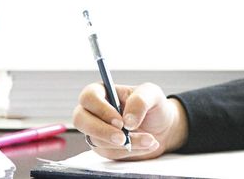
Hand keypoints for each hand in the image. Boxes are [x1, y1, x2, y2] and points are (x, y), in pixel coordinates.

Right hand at [73, 82, 187, 160]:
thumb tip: (127, 121)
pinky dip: (129, 151)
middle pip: (80, 120)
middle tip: (123, 138)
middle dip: (102, 131)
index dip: (101, 109)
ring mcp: (95, 131)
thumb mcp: (152, 94)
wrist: (163, 127)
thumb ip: (140, 101)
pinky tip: (147, 145)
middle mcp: (94, 111)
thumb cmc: (153, 105)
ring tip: (149, 139)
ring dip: (124, 144)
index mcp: (102, 92)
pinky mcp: (102, 147)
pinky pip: (109, 153)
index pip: (88, 97)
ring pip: (97, 140)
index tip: (120, 121)